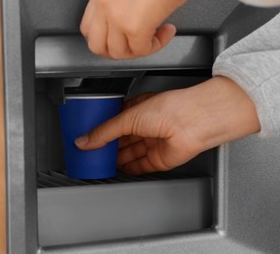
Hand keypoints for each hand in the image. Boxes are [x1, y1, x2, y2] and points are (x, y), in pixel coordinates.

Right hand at [75, 76, 259, 174]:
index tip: (86, 137)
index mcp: (138, 110)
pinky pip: (140, 166)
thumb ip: (105, 131)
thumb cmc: (170, 109)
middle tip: (88, 154)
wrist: (195, 123)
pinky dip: (128, 169)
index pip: (114, 122)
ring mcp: (152, 143)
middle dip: (106, 147)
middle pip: (121, 140)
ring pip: (129, 154)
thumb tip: (85, 140)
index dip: (100, 130)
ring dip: (114, 159)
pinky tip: (117, 171)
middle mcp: (145, 126)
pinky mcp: (159, 159)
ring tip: (97, 164)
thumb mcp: (129, 117)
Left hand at [80, 0, 190, 58]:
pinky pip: (141, 50)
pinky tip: (166, 31)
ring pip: (117, 52)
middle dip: (118, 51)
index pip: (89, 26)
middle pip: (97, 45)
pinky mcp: (134, 25)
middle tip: (134, 45)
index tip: (122, 35)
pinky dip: (157, 45)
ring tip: (153, 38)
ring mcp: (115, 14)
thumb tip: (136, 16)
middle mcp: (103, 2)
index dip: (106, 37)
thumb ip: (124, 0)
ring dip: (137, 50)